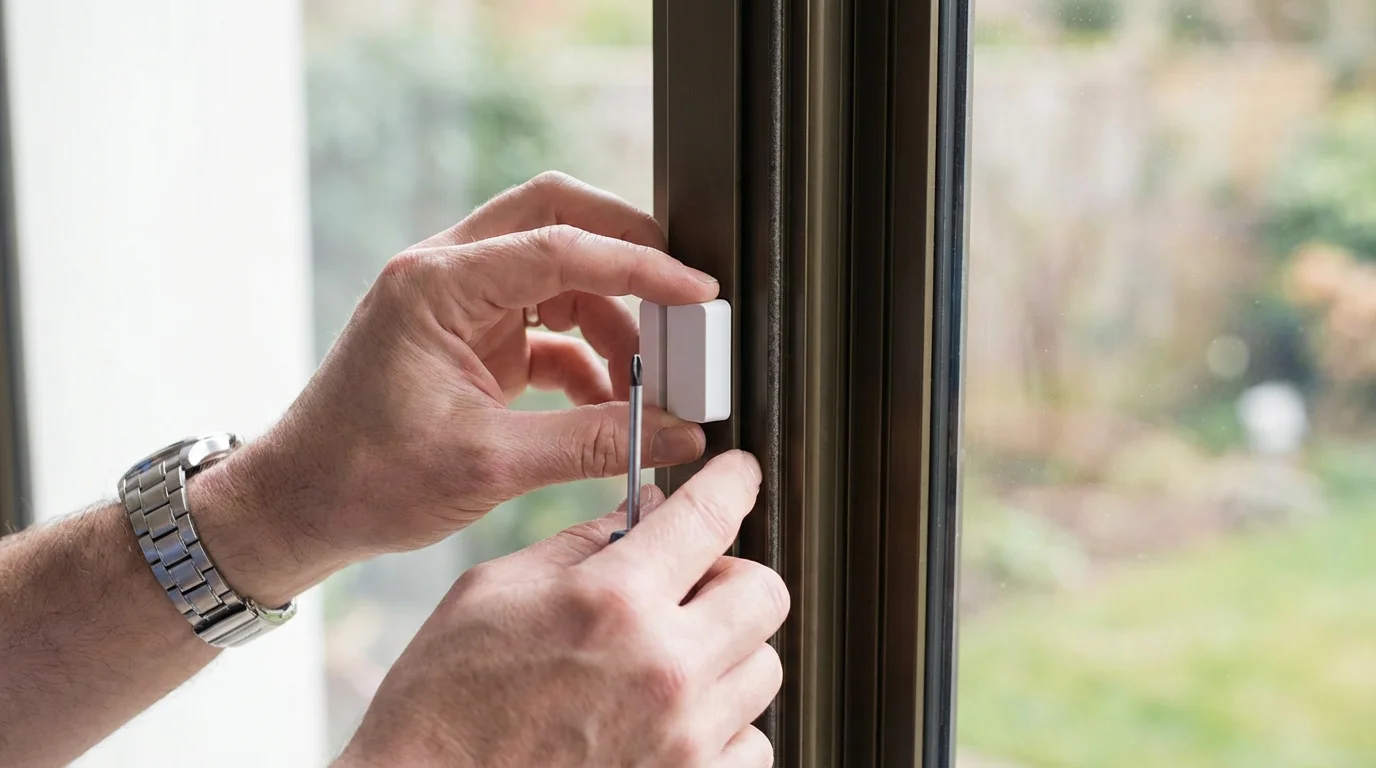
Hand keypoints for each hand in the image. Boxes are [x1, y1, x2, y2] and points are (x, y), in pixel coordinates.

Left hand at [191, 172, 717, 601]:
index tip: (697, 292)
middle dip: (626, 250)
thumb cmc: (363, 480)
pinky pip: (544, 323)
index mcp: (438, 286)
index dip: (640, 265)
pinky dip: (583, 355)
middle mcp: (447, 275)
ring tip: (645, 379)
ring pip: (557, 271)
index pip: (560, 245)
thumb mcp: (490, 465)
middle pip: (556, 216)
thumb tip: (678, 434)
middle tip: (681, 296)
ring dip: (610, 317)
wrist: (298, 507)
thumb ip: (594, 443)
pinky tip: (606, 402)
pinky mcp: (468, 338)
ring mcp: (457, 304)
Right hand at [338, 451, 784, 767]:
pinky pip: (752, 742)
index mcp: (610, 602)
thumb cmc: (442, 704)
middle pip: (764, 592)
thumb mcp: (492, 593)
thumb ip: (579, 543)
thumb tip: (645, 511)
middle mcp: (663, 669)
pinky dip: (725, 724)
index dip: (733, 482)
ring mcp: (684, 740)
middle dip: (729, 575)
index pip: (710, 515)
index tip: (737, 477)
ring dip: (726, 651)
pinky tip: (670, 717)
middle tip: (687, 585)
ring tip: (667, 660)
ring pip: (763, 666)